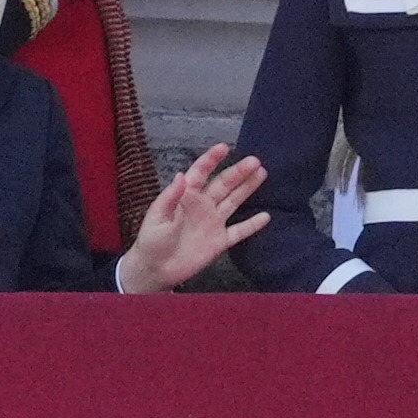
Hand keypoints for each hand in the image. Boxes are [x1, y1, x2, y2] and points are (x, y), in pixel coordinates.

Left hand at [116, 144, 271, 291]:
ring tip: (262, 173)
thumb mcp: (156, 218)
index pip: (201, 173)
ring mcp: (213, 222)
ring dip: (247, 188)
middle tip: (255, 161)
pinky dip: (252, 225)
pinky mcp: (219, 241)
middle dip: (239, 171)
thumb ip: (169, 198)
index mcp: (186, 196)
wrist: (155, 270)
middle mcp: (203, 205)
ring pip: (234, 201)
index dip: (211, 160)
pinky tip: (266, 216)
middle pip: (224, 184)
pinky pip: (238, 231)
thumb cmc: (151, 241)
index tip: (224, 148)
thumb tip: (181, 175)